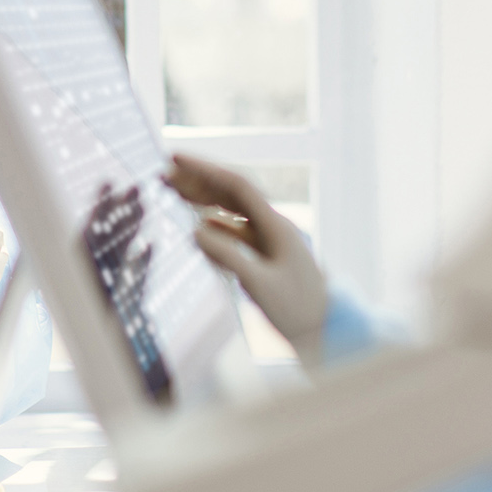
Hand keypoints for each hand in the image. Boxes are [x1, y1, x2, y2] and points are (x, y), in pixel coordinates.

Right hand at [164, 154, 328, 363]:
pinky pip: (238, 232)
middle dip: (199, 180)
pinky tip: (201, 223)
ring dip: (205, 199)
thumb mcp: (260, 285)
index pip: (236, 185)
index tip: (175, 159)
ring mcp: (270, 241)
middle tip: (165, 174)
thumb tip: (196, 231)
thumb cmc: (299, 311)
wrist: (325, 333)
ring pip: (233, 211)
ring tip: (175, 191)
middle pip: (232, 193)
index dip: (204, 169)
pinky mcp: (267, 257)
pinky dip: (217, 224)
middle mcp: (273, 226)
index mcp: (275, 226)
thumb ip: (228, 256)